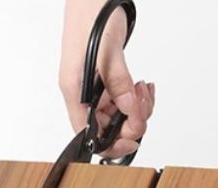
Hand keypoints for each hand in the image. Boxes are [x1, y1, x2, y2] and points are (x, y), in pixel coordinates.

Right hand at [58, 0, 154, 158]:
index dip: (111, 143)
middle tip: (142, 104)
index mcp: (74, 93)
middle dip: (129, 122)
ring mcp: (93, 90)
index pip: (89, 136)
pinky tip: (141, 86)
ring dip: (135, 109)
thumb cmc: (91, 14)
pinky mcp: (104, 82)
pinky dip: (135, 99)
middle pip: (106, 129)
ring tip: (142, 89)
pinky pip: (121, 102)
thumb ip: (117, 82)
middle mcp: (82, 96)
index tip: (133, 139)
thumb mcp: (107, 51)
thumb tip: (128, 109)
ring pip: (116, 117)